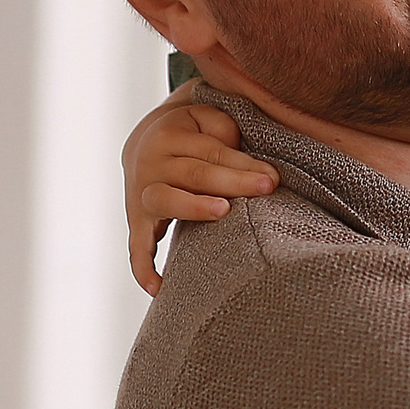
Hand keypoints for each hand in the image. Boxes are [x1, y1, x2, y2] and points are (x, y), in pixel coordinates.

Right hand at [123, 80, 278, 294]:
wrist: (143, 146)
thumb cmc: (190, 136)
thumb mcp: (205, 119)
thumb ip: (225, 131)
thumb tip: (248, 165)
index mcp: (171, 135)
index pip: (213, 152)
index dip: (243, 164)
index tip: (273, 177)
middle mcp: (151, 163)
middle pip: (194, 173)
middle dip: (232, 181)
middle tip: (266, 188)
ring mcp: (141, 194)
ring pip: (165, 199)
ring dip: (193, 207)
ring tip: (223, 212)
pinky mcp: (137, 221)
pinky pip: (136, 246)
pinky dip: (143, 268)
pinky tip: (160, 289)